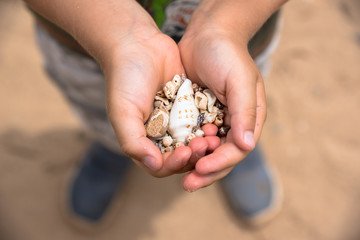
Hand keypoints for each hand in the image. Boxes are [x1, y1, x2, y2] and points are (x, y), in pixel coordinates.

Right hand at [103, 13, 212, 176]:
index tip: (186, 152)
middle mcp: (160, 133)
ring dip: (204, 142)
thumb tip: (154, 165)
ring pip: (194, 140)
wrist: (138, 43)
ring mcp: (175, 119)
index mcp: (143, 140)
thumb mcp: (123, 112)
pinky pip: (200, 121)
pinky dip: (208, 124)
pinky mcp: (188, 105)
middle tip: (206, 143)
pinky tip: (216, 121)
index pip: (162, 165)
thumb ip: (134, 142)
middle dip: (194, 154)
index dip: (175, 164)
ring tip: (213, 134)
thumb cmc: (125, 78)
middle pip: (182, 156)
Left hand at [178, 22, 266, 190]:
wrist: (206, 34)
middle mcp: (232, 123)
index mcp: (248, 118)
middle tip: (187, 183)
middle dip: (205, 171)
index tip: (201, 168)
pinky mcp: (197, 115)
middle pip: (221, 156)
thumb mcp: (240, 81)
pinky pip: (191, 137)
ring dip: (193, 162)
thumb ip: (244, 113)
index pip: (237, 150)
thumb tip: (246, 145)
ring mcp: (214, 120)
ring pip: (205, 151)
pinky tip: (173, 153)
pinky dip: (184, 147)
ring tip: (178, 169)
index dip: (220, 163)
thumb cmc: (226, 54)